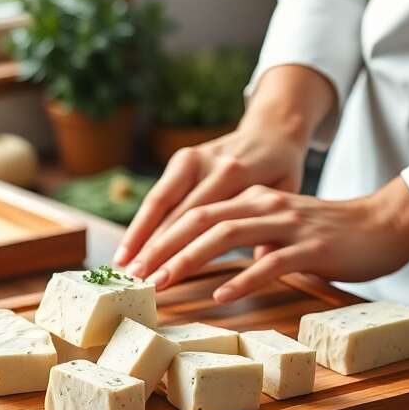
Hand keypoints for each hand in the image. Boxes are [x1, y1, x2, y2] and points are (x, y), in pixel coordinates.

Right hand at [113, 64, 334, 268]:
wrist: (273, 130)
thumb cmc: (282, 171)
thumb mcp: (286, 196)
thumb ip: (272, 225)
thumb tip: (262, 260)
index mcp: (236, 174)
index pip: (199, 218)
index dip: (178, 250)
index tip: (164, 278)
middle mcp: (210, 163)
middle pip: (174, 211)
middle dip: (152, 248)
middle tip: (136, 279)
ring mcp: (193, 158)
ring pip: (158, 200)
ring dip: (138, 235)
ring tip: (122, 266)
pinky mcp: (182, 158)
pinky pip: (159, 193)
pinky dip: (142, 221)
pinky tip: (130, 246)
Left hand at [126, 176, 408, 303]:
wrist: (385, 225)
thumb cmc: (332, 235)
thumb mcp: (282, 229)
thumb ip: (250, 237)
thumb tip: (215, 259)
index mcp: (254, 200)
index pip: (197, 212)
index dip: (161, 235)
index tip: (134, 260)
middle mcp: (265, 205)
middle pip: (202, 219)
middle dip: (163, 246)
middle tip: (135, 274)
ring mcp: (288, 225)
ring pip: (228, 236)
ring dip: (191, 260)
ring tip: (165, 282)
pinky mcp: (311, 248)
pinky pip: (270, 262)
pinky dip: (243, 278)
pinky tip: (221, 295)